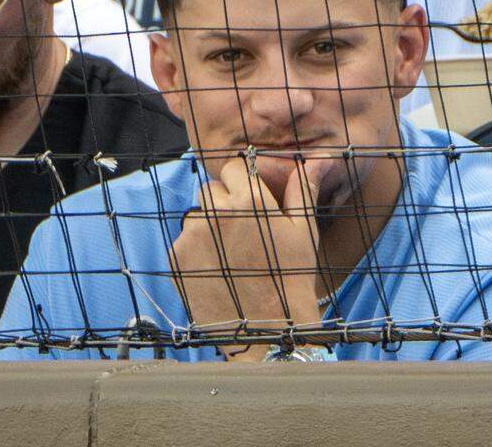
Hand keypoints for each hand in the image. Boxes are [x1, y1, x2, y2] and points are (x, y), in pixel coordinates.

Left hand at [171, 155, 331, 359]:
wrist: (268, 330)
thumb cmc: (292, 279)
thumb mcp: (304, 231)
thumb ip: (302, 190)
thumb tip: (314, 161)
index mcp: (250, 198)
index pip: (233, 167)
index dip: (242, 182)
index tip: (250, 203)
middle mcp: (217, 211)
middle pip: (212, 190)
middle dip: (224, 204)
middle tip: (243, 234)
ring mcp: (193, 234)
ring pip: (196, 215)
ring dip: (208, 227)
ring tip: (231, 256)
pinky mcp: (177, 257)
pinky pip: (184, 240)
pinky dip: (196, 250)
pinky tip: (217, 270)